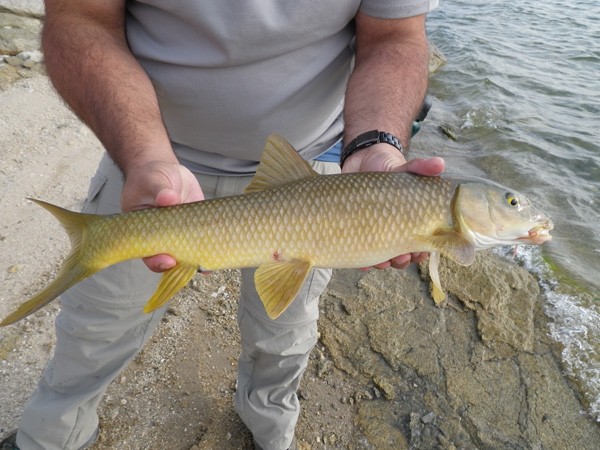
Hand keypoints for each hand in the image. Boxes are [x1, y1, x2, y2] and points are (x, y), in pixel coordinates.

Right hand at [121, 160, 203, 272]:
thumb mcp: (152, 181)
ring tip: (210, 266)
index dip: (157, 260)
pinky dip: (210, 247)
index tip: (169, 260)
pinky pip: (202, 241)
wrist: (165, 171)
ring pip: (188, 253)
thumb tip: (168, 199)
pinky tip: (220, 254)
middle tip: (194, 264)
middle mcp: (161, 237)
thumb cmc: (151, 177)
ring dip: (198, 260)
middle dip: (182, 265)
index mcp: (143, 231)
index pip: (147, 252)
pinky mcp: (195, 228)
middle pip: (169, 259)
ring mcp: (180, 234)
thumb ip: (159, 190)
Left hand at [342, 143, 444, 269]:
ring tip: (383, 261)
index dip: (424, 250)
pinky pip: (362, 253)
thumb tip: (439, 163)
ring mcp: (377, 232)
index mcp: (413, 220)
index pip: (424, 242)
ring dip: (385, 263)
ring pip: (384, 258)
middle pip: (405, 255)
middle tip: (401, 255)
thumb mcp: (405, 167)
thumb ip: (421, 167)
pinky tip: (364, 264)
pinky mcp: (358, 231)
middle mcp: (396, 229)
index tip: (421, 250)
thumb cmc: (389, 168)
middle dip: (404, 259)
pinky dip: (363, 262)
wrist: (361, 162)